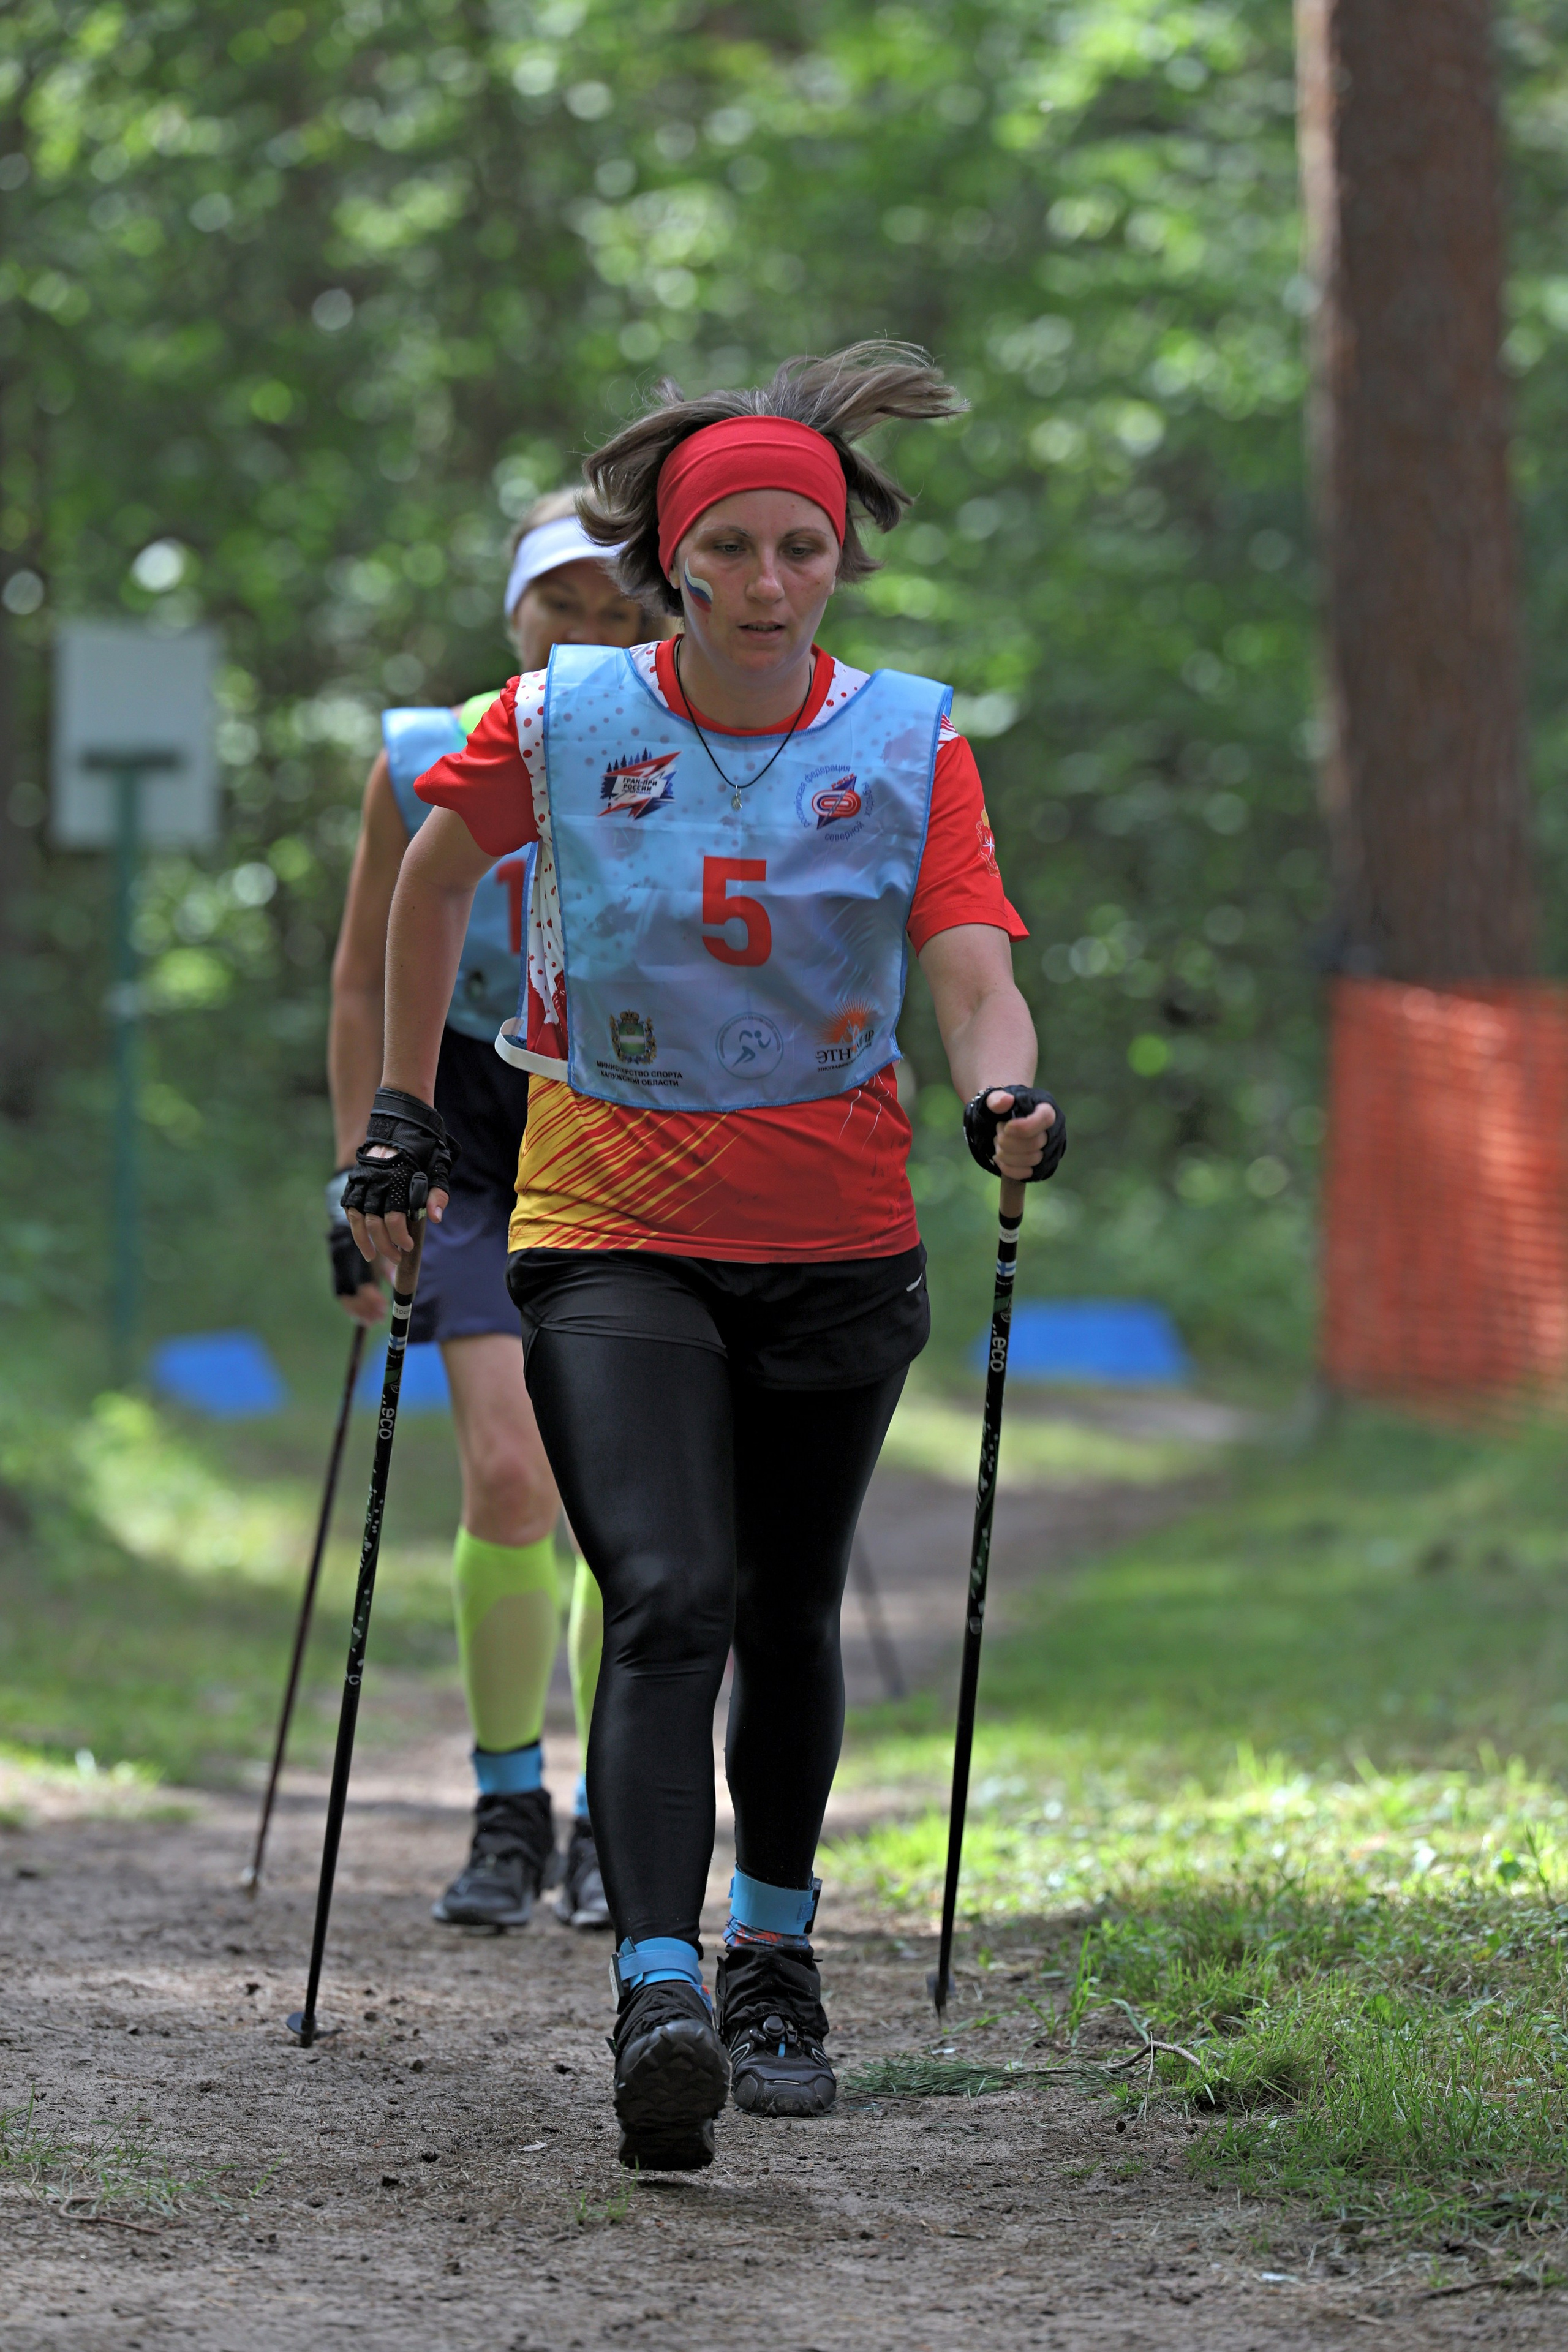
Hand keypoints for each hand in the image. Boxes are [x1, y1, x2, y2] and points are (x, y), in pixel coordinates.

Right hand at [341, 1088, 456, 1268]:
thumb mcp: (439, 1166)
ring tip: (371, 1255)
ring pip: (357, 1217)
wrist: (403, 1118)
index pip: (394, 1219)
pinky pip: (349, 1204)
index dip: (400, 1237)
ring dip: (363, 1239)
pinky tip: (360, 1233)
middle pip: (375, 1223)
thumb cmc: (425, 1145)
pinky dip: (353, 1221)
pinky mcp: (356, 1177)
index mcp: (399, 1180)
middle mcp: (377, 1181)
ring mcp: (363, 1179)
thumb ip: (438, 1194)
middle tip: (397, 1257)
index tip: (409, 1247)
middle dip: (385, 1245)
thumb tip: (435, 1218)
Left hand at [963, 1085, 1066, 1182]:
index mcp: (1046, 1108)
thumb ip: (996, 1099)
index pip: (1045, 1119)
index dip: (1024, 1127)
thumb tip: (1006, 1100)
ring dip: (1006, 1154)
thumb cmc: (1005, 1108)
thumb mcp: (996, 1098)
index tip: (1006, 1128)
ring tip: (998, 1144)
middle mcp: (1054, 1130)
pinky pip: (1026, 1174)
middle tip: (998, 1133)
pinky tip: (999, 1158)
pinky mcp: (1042, 1166)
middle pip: (1036, 1143)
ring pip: (1031, 1160)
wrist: (1005, 1121)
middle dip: (1009, 1141)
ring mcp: (1050, 1150)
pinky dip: (1008, 1168)